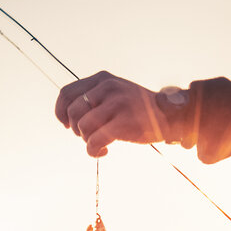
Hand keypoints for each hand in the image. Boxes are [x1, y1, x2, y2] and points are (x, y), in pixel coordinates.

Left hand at [55, 71, 169, 156]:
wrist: (169, 115)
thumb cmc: (139, 108)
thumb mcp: (116, 91)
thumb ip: (94, 96)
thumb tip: (67, 115)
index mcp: (103, 79)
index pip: (66, 93)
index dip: (61, 112)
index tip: (67, 125)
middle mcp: (108, 88)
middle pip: (72, 112)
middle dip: (75, 129)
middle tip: (88, 136)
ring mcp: (116, 104)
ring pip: (82, 127)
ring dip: (86, 140)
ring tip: (99, 143)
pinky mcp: (123, 123)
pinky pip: (94, 141)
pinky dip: (93, 150)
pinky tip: (103, 151)